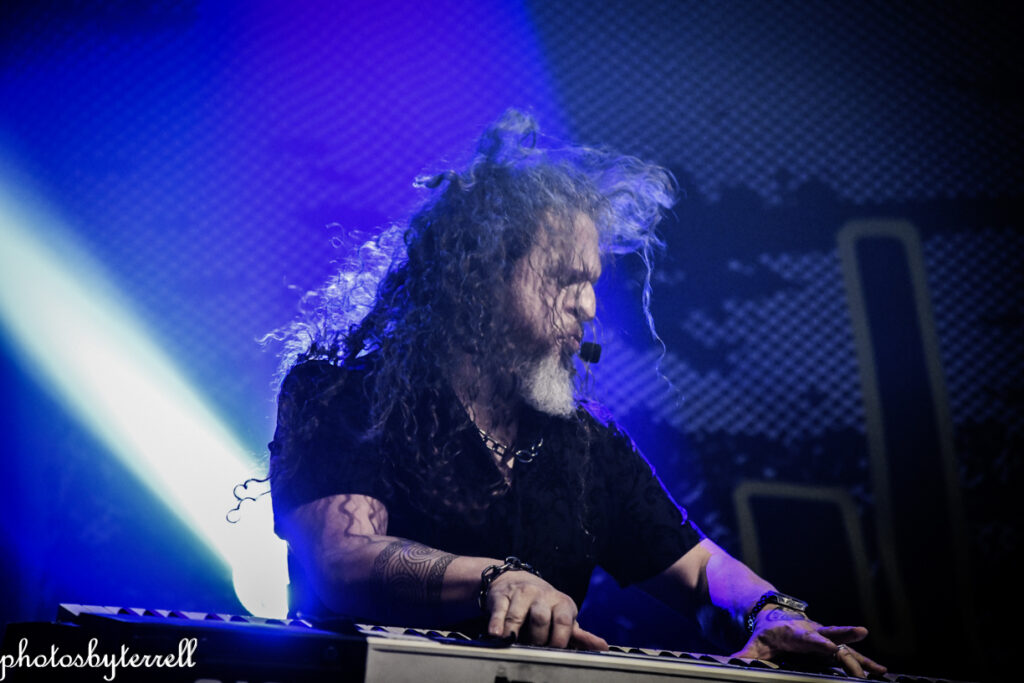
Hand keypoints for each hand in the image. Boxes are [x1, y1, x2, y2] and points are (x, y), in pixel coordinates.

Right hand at [484, 570, 607, 649]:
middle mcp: (542, 595)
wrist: (516, 579)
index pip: (563, 621)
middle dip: (536, 638)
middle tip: (532, 646)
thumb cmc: (544, 606)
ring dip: (514, 633)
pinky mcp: (502, 595)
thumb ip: (581, 635)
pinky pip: (499, 611)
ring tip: (512, 643)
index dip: (559, 639)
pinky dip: (496, 624)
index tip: (553, 649)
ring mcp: (521, 594)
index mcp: (562, 603)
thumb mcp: (563, 617)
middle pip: (540, 619)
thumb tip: (602, 647)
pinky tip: (495, 634)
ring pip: (518, 616)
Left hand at [732, 606, 885, 678]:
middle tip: (860, 647)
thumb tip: (730, 664)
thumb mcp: (754, 645)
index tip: (831, 649)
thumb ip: (745, 657)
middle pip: (831, 637)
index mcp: (794, 633)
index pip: (806, 638)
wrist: (776, 616)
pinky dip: (865, 662)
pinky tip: (881, 672)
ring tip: (880, 668)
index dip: (818, 643)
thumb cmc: (767, 635)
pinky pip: (850, 654)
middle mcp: (813, 633)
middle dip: (845, 641)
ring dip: (861, 657)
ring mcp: (824, 638)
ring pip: (845, 647)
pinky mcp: (832, 645)